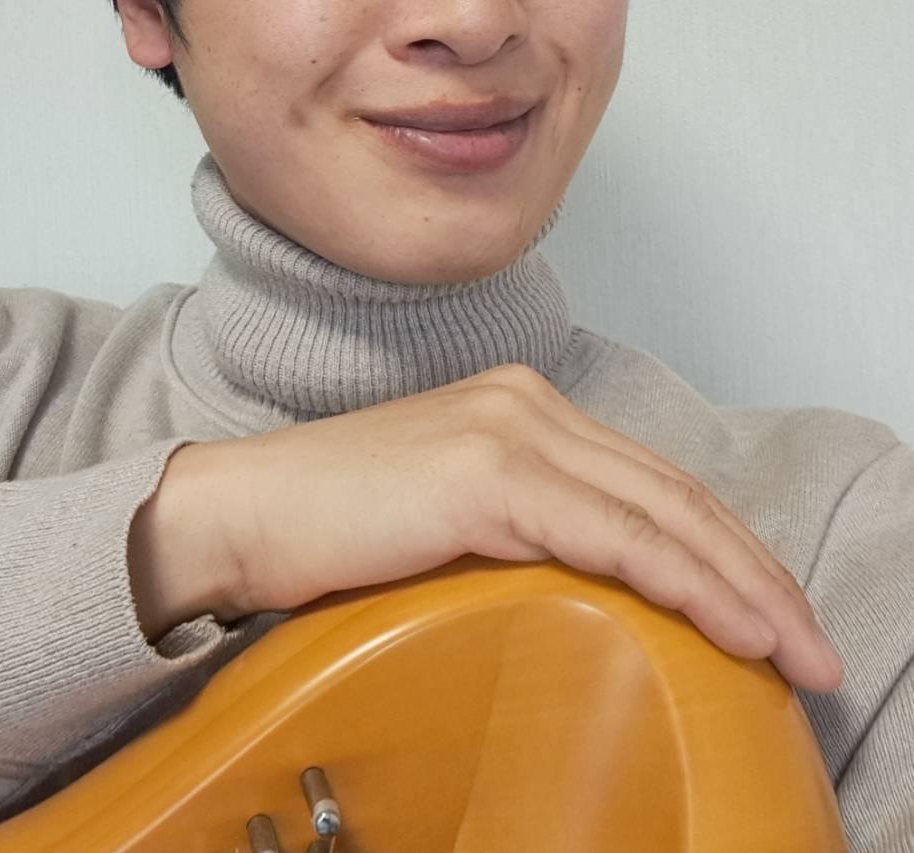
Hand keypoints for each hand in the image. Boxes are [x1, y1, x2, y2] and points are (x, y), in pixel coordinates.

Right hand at [164, 364, 843, 692]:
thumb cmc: (333, 529)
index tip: (773, 611)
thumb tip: (594, 587)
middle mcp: (526, 403)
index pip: (651, 480)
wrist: (240, 513)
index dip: (724, 544)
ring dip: (740, 584)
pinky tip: (730, 623)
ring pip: (659, 512)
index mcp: (520, 406)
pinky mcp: (487, 474)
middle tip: (812, 644)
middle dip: (755, 570)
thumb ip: (524, 527)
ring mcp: (508, 430)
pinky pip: (613, 535)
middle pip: (674, 490)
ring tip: (794, 649)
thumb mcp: (451, 518)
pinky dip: (683, 579)